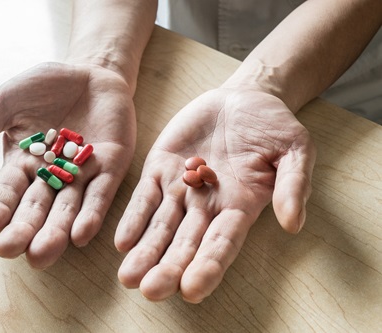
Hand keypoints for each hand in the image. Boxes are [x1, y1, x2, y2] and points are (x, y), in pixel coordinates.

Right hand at [0, 62, 135, 267]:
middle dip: (23, 229)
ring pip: (68, 208)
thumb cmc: (44, 88)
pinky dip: (92, 213)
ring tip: (42, 253)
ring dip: (56, 231)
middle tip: (11, 249)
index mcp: (22, 164)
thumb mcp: (6, 103)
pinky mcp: (111, 167)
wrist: (89, 73)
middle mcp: (51, 177)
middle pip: (36, 208)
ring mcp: (82, 175)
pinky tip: (81, 234)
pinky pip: (101, 193)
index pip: (6, 193)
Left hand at [115, 88, 315, 302]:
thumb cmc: (274, 129)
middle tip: (150, 290)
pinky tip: (122, 240)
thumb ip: (293, 185)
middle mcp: (206, 205)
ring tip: (128, 277)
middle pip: (185, 242)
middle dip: (168, 267)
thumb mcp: (295, 151)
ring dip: (144, 251)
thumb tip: (293, 223)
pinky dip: (134, 218)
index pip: (223, 243)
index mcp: (239, 206)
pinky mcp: (160, 167)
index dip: (208, 266)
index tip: (192, 289)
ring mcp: (181, 188)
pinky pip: (144, 197)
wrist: (244, 100)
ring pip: (160, 225)